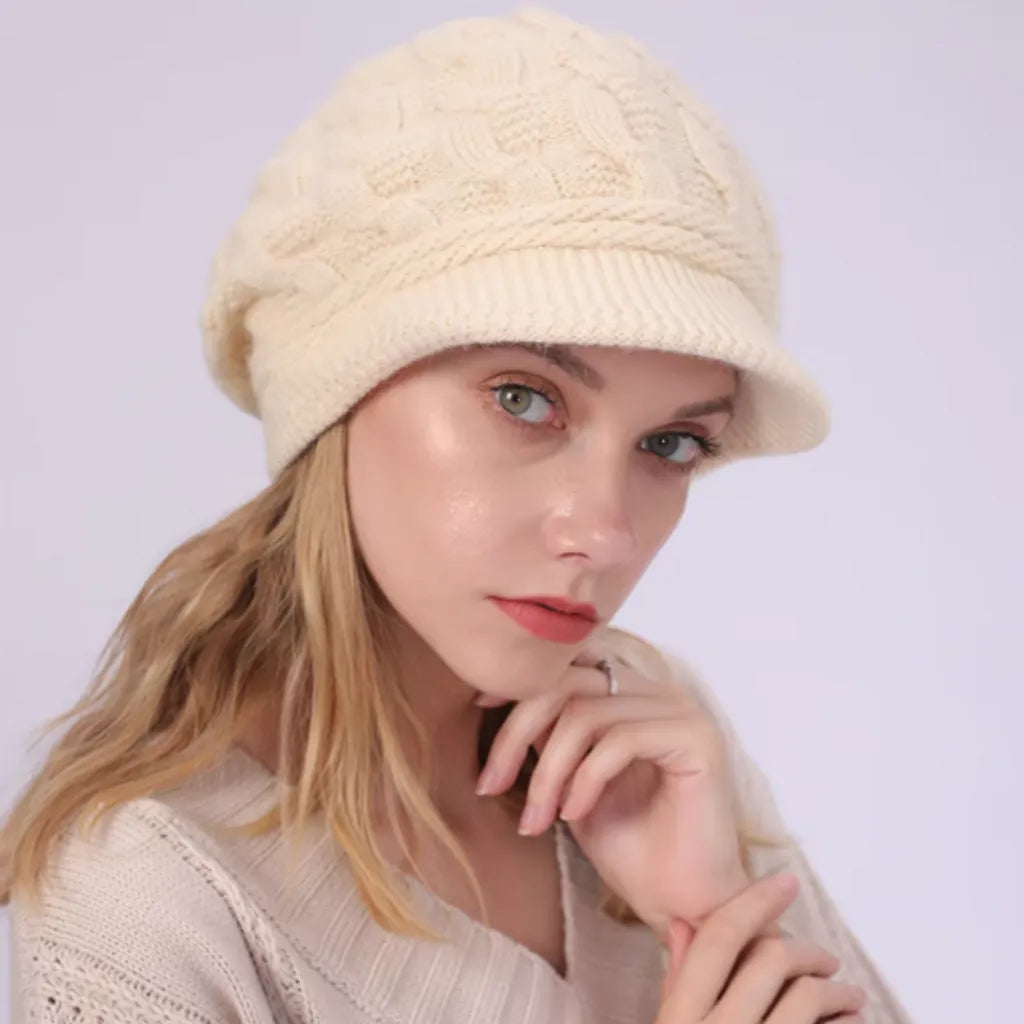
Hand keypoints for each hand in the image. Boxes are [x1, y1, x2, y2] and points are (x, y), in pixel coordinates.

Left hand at [475, 640, 749, 939]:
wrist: (677, 905)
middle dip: (517, 732)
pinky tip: (573, 815)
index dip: (522, 681)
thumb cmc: (626, 846)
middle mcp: (659, 692)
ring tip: (537, 819)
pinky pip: (620, 740)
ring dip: (548, 771)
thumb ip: (549, 733)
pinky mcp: (698, 739)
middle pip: (569, 682)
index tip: (480, 708)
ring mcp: (682, 711)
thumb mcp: (569, 778)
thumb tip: (501, 694)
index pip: (569, 663)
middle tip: (489, 785)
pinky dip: (585, 779)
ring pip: (587, 714)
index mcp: (632, 693)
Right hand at [656, 872, 866, 1022]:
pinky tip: (850, 1022)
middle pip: (769, 959)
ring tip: (850, 997)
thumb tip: (681, 924)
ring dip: (838, 991)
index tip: (787, 881)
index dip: (755, 902)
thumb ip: (677, 985)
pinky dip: (846, 1023)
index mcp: (680, 1018)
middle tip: (827, 961)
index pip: (717, 939)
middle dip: (807, 951)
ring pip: (808, 997)